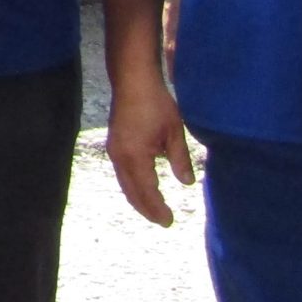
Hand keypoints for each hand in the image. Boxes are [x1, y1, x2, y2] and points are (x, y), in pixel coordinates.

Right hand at [107, 72, 197, 225]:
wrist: (132, 80)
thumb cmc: (155, 104)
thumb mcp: (174, 132)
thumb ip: (180, 160)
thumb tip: (187, 183)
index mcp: (135, 156)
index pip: (148, 191)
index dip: (158, 208)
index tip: (170, 221)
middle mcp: (120, 157)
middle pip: (132, 192)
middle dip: (146, 209)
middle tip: (163, 221)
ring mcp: (114, 150)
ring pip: (125, 184)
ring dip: (138, 199)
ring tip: (153, 210)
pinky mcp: (114, 144)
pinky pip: (122, 174)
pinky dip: (133, 186)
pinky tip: (143, 187)